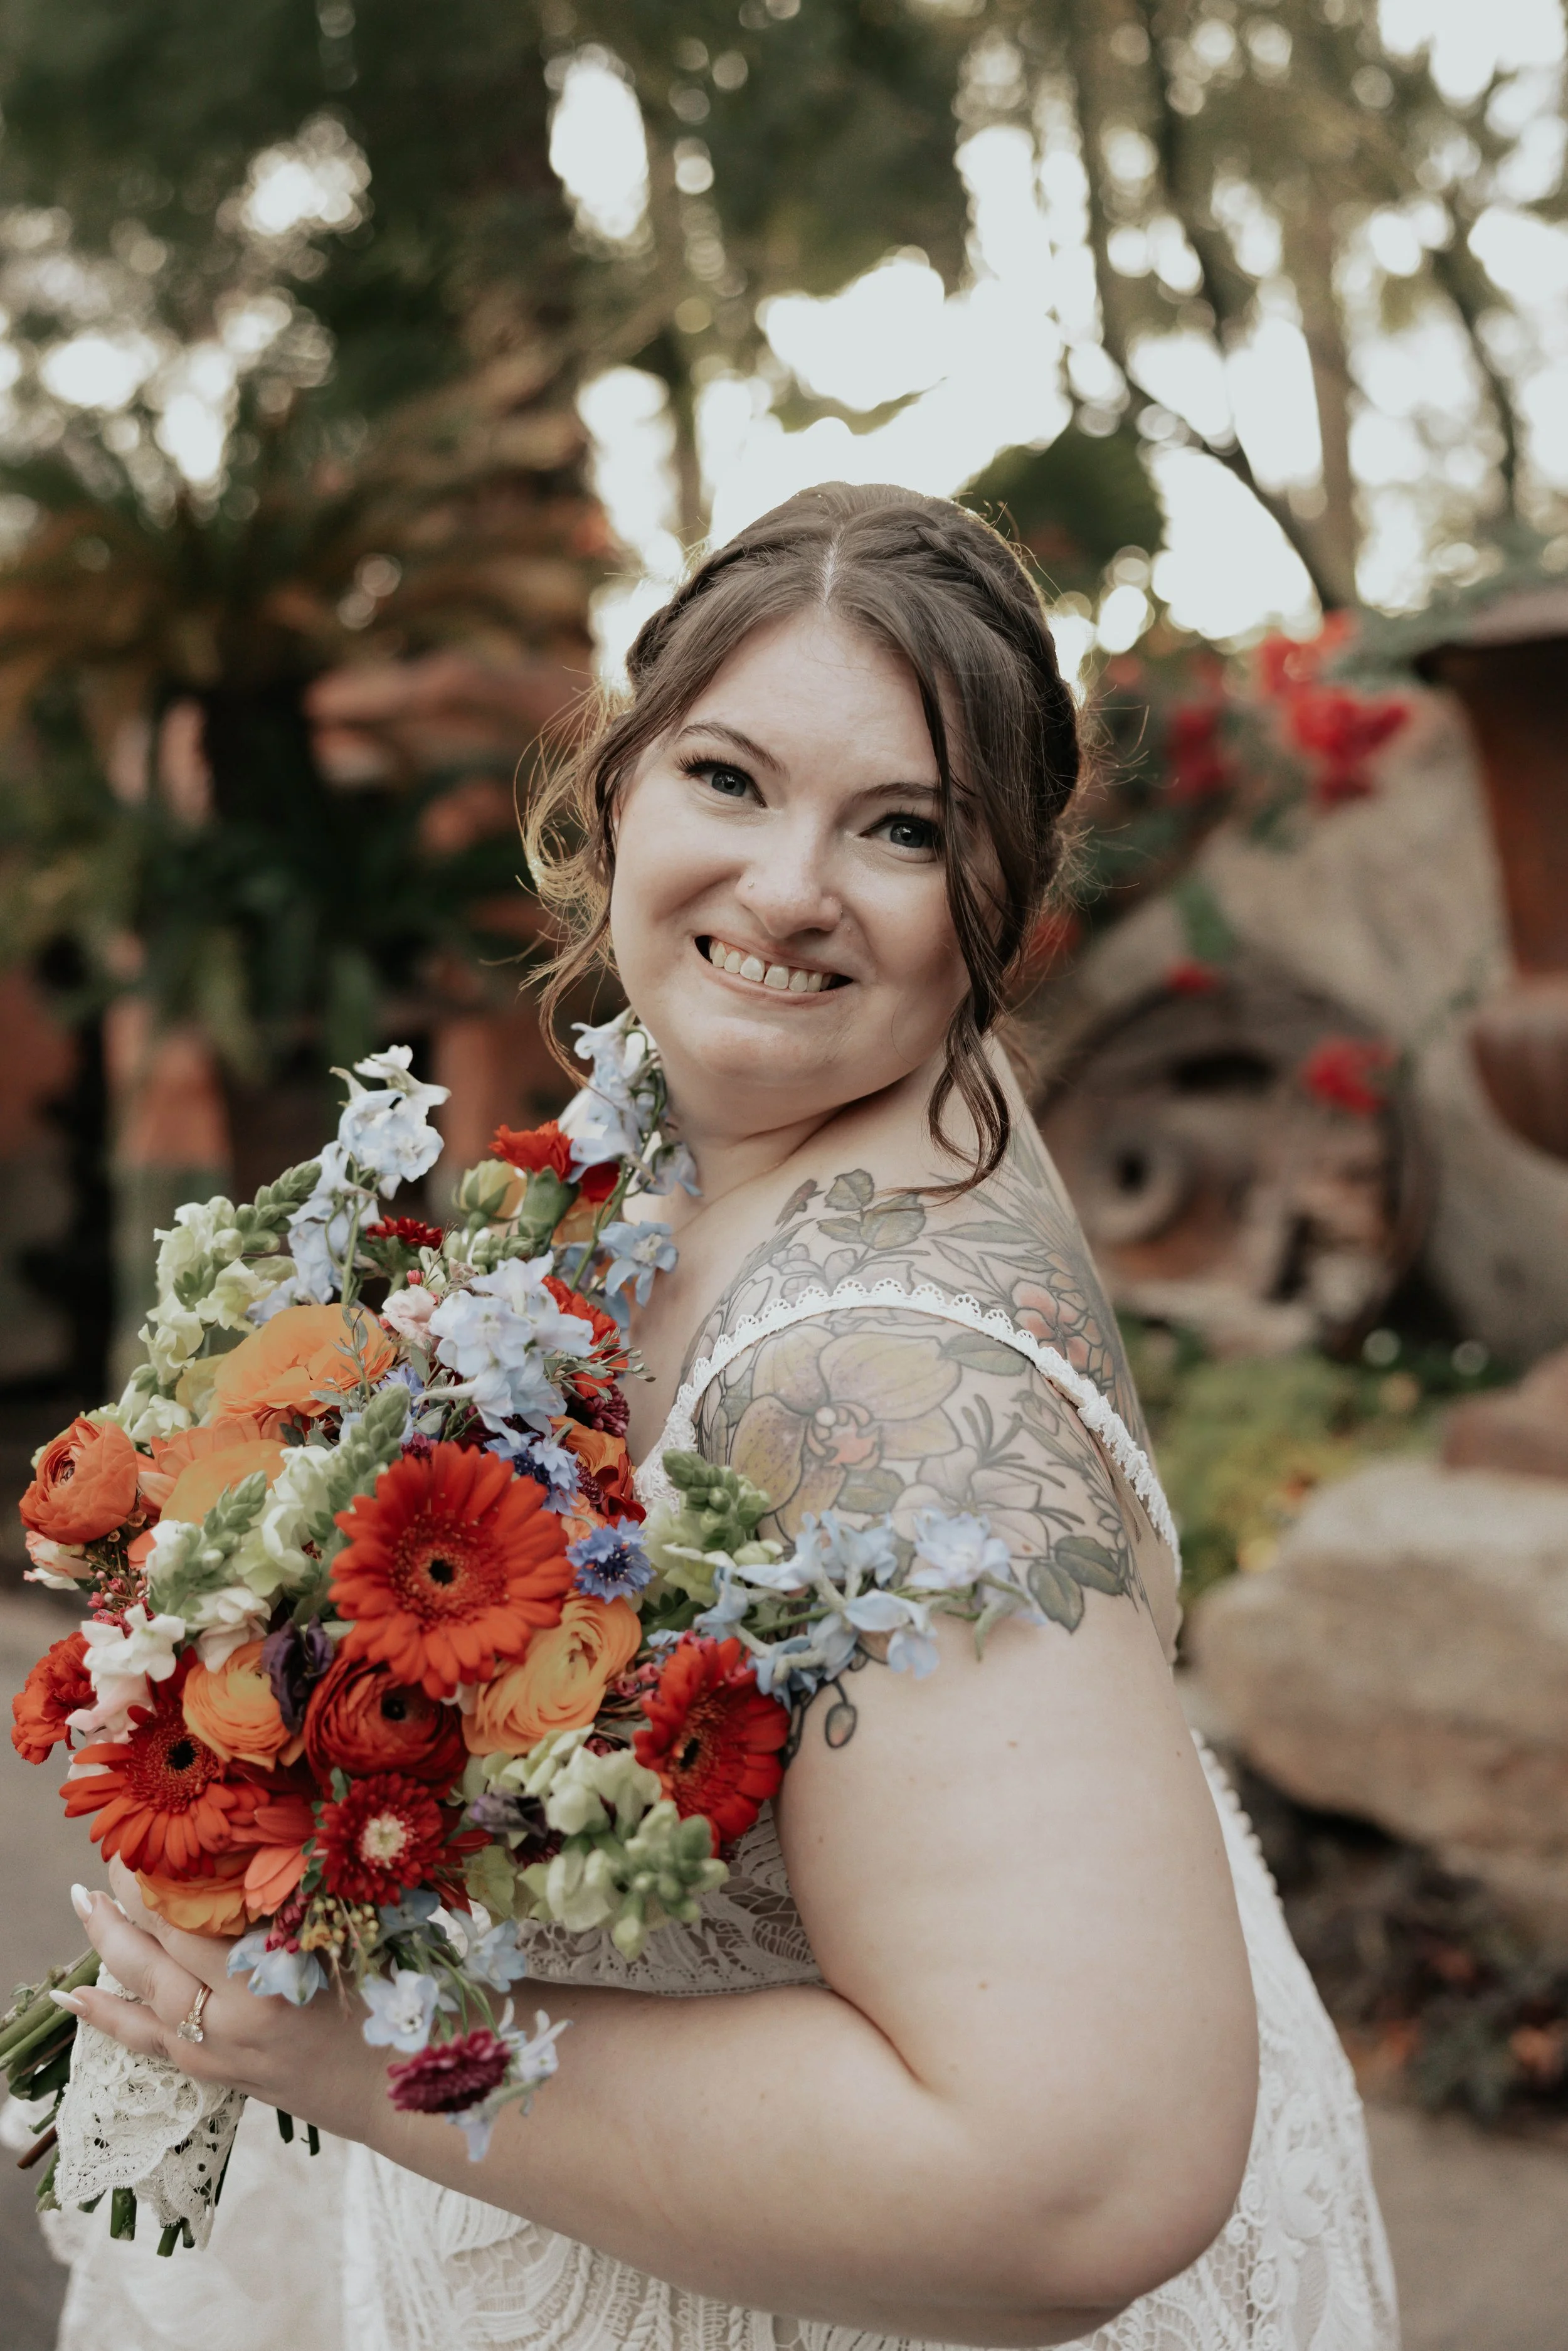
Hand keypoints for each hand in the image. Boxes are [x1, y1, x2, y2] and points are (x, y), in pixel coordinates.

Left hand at [59, 1859, 377, 2139]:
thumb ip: (292, 1904)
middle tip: (106, 1859)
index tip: (148, 1839)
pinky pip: (145, 2042)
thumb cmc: (386, 2003)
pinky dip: (108, 2016)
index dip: (157, 1881)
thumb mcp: (343, 1941)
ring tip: (84, 1905)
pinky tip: (74, 1997)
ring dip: (107, 1950)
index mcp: (263, 1984)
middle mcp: (227, 2023)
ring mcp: (214, 2055)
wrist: (392, 2089)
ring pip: (140, 1999)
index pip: (188, 1921)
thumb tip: (247, 1848)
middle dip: (122, 1909)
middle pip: (153, 1958)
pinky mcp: (212, 2075)